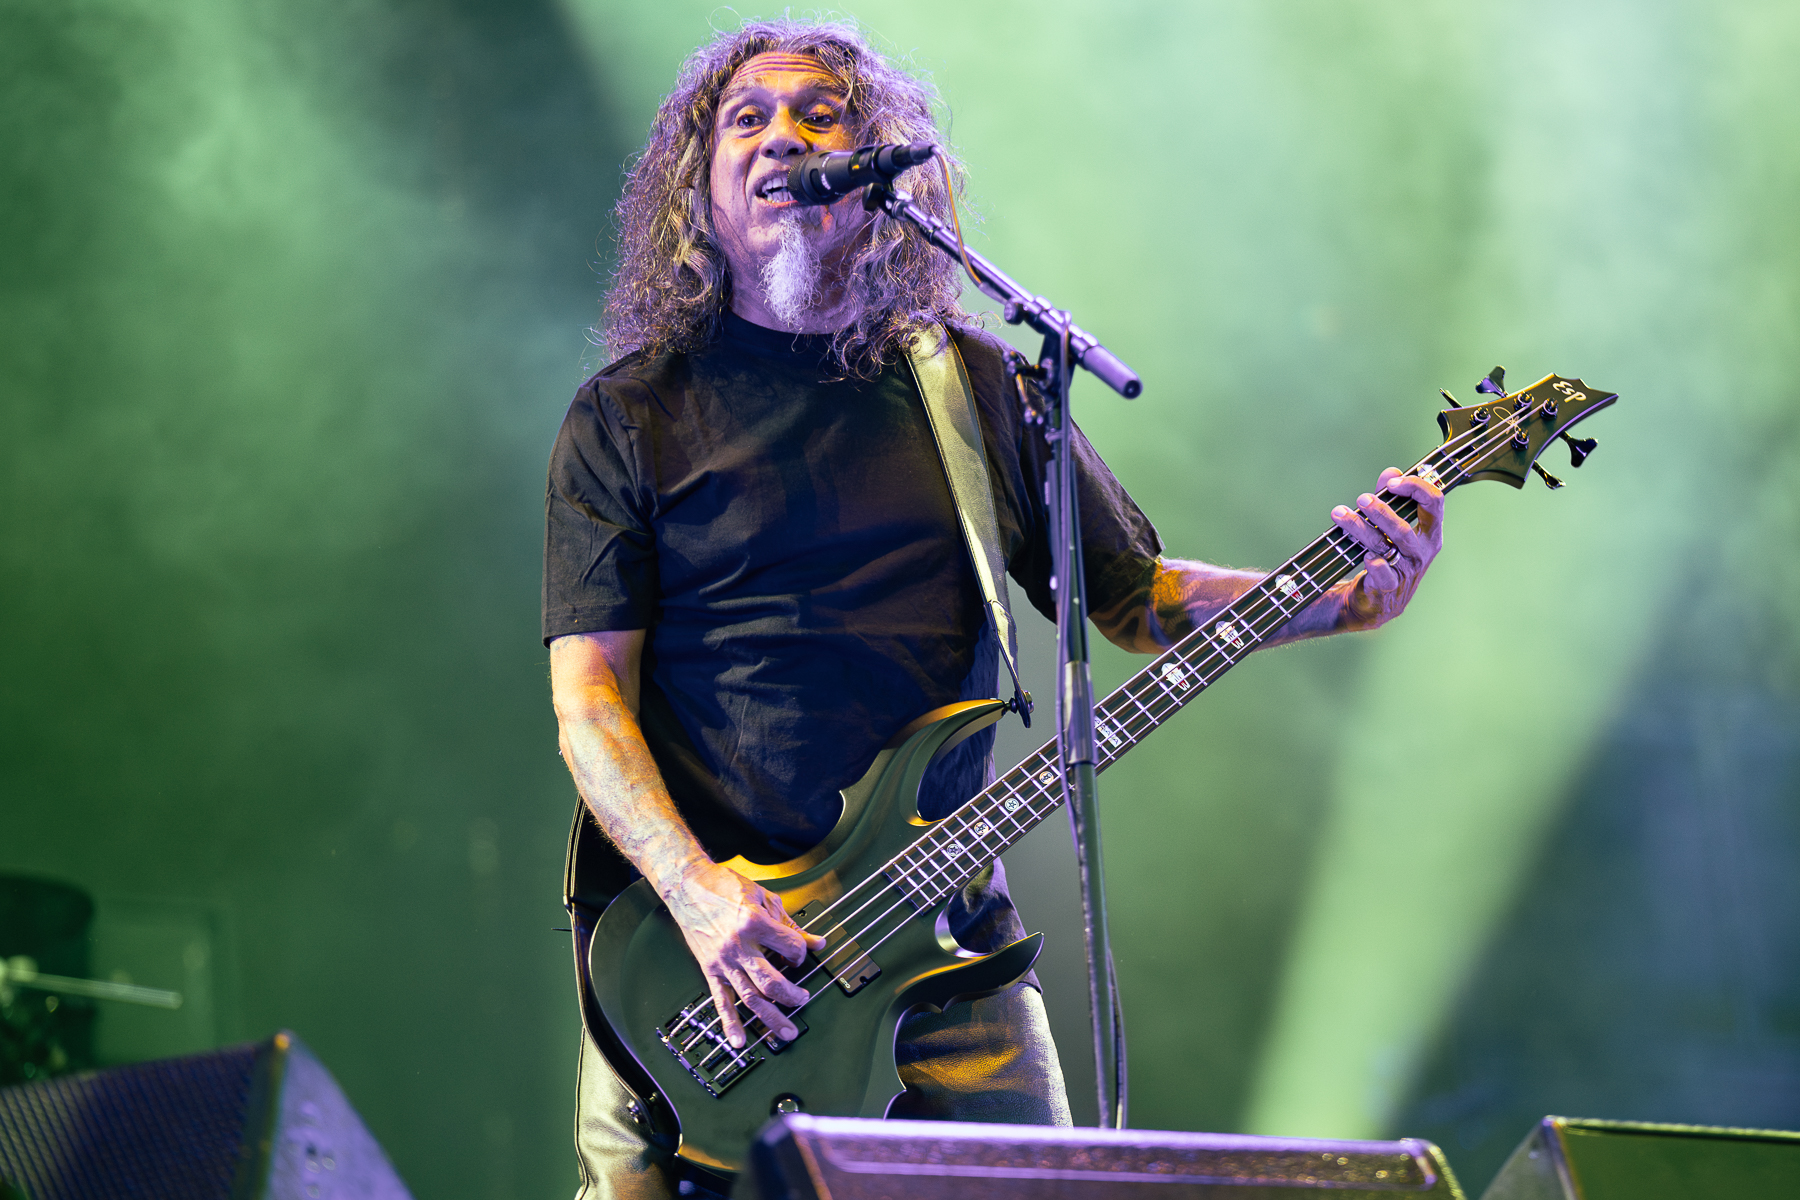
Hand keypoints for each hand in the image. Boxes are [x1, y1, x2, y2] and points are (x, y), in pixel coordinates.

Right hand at [662, 860, 828, 1048]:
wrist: (688, 885)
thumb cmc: (724, 887)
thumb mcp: (764, 898)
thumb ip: (791, 924)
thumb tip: (817, 942)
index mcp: (753, 923)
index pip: (790, 948)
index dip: (801, 952)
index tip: (800, 953)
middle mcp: (738, 946)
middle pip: (771, 982)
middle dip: (792, 995)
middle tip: (804, 999)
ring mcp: (723, 961)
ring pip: (750, 997)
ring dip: (771, 1017)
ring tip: (787, 1032)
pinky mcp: (710, 969)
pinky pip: (721, 1001)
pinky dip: (730, 1023)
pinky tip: (739, 1040)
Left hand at [1329, 467, 1443, 629]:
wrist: (1376, 599)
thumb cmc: (1387, 555)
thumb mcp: (1391, 524)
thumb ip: (1391, 497)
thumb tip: (1391, 472)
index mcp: (1430, 531)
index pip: (1434, 502)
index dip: (1415, 487)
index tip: (1392, 483)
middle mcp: (1422, 551)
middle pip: (1405, 527)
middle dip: (1382, 511)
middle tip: (1361, 499)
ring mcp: (1407, 570)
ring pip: (1387, 546)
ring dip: (1361, 528)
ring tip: (1340, 514)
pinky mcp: (1389, 588)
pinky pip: (1385, 576)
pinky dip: (1376, 565)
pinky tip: (1366, 556)